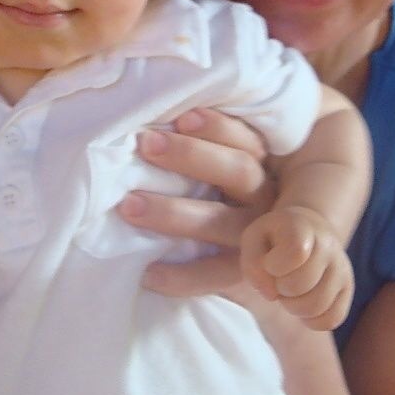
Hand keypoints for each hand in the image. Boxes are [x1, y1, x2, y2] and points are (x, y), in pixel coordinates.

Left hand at [118, 107, 275, 296]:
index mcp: (262, 166)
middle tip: (146, 145)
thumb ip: (205, 150)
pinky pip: (213, 275)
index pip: (247, 140)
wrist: (265, 269)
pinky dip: (180, 276)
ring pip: (221, 222)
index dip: (217, 127)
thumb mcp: (223, 171)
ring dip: (173, 212)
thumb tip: (151, 128)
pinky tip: (147, 272)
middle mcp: (264, 199)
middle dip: (190, 155)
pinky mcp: (243, 274)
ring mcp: (256, 237)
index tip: (181, 118)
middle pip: (238, 171)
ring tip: (129, 205)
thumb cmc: (220, 200)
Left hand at [241, 205, 353, 329]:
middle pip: (301, 285)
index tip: (270, 262)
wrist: (307, 233)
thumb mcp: (253, 241)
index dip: (274, 265)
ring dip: (294, 307)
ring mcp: (342, 268)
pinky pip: (331, 320)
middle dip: (280, 289)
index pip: (295, 252)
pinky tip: (304, 303)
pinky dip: (311, 320)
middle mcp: (328, 245)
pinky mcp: (348, 290)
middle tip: (278, 280)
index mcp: (302, 226)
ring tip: (290, 292)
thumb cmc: (274, 239)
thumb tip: (271, 294)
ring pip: (316, 307)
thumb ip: (253, 265)